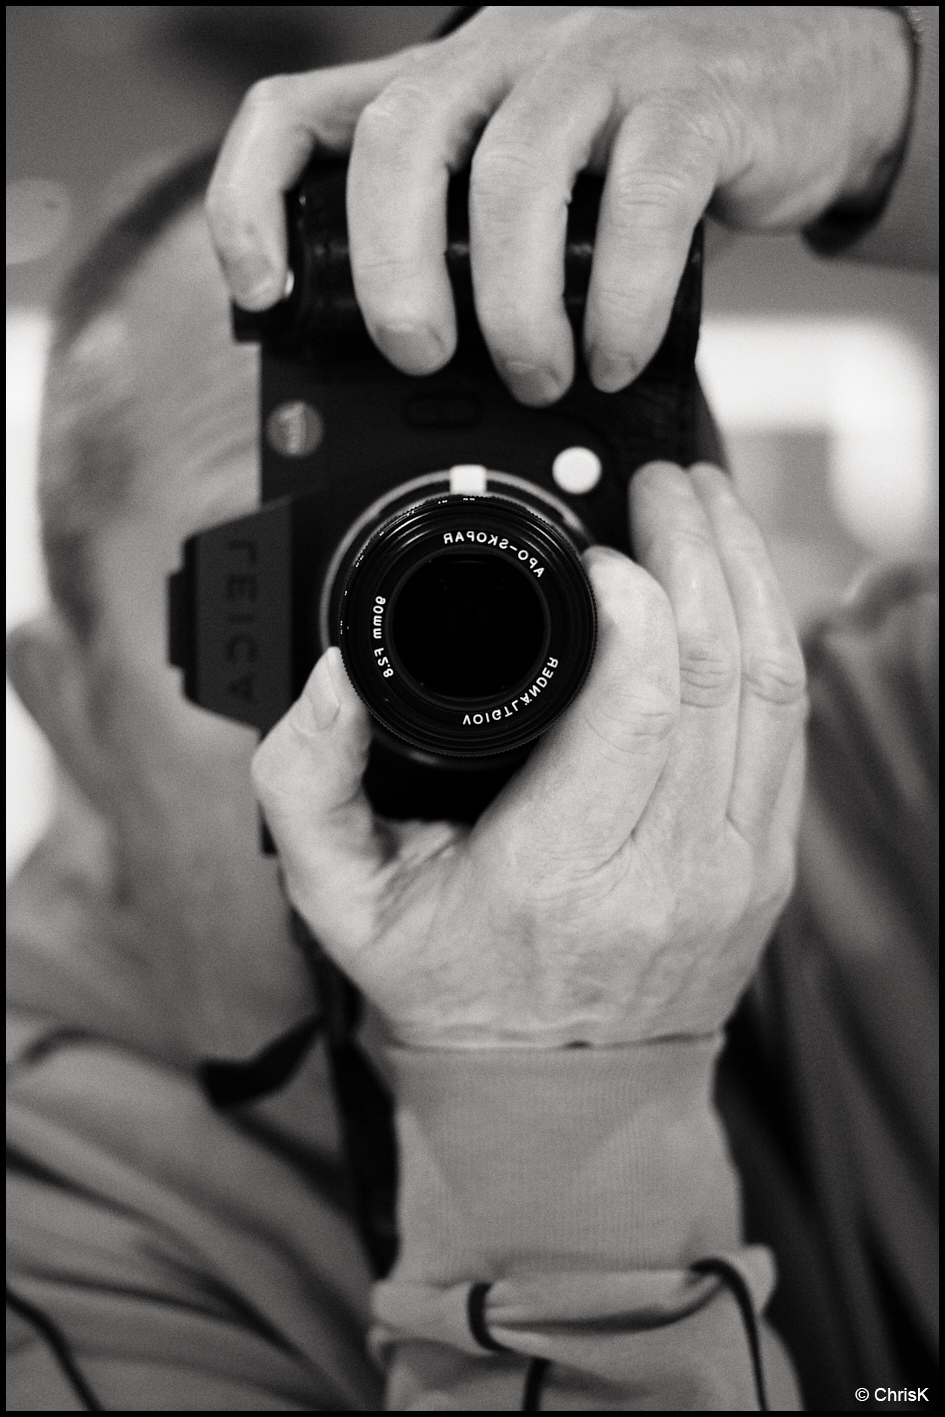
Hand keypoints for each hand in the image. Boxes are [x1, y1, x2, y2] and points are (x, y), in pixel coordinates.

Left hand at [206, 5, 910, 404]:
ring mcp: (602, 66)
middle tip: (421, 358)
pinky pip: (640, 203)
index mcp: (448, 85)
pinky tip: (617, 355)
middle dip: (392, 269)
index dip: (255, 200)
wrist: (805, 83)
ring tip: (538, 377)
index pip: (303, 110)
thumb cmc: (650, 150)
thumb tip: (412, 379)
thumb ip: (473, 246)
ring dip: (514, 307)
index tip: (262, 297)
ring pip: (513, 174)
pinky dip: (622, 303)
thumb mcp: (538, 183)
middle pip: (397, 137)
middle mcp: (508, 54)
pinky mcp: (694, 103)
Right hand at [252, 464, 806, 1048]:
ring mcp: (734, 868)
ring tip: (709, 503)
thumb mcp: (341, 900)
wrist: (555, 1090)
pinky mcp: (768, 863)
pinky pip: (791, 727)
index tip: (592, 545)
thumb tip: (334, 675)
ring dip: (747, 572)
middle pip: (714, 667)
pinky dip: (771, 635)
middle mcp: (667, 870)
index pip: (632, 698)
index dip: (628, 591)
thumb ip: (308, 783)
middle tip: (661, 482)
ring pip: (773, 683)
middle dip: (697, 546)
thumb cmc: (451, 987)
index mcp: (559, 870)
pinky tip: (740, 582)